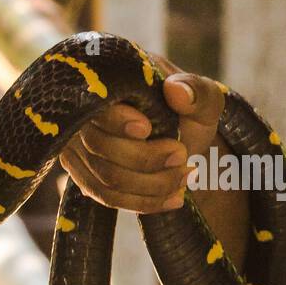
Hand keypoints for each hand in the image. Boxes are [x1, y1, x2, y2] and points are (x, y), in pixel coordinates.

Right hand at [59, 57, 224, 212]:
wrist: (183, 144)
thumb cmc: (190, 115)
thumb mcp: (205, 99)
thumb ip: (197, 92)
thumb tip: (175, 90)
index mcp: (110, 83)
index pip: (96, 106)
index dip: (116, 121)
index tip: (146, 129)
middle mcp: (85, 116)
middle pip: (98, 147)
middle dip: (144, 159)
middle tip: (182, 156)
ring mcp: (80, 148)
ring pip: (104, 178)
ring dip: (149, 184)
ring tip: (185, 178)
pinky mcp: (85, 176)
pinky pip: (106, 197)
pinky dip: (142, 201)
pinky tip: (173, 199)